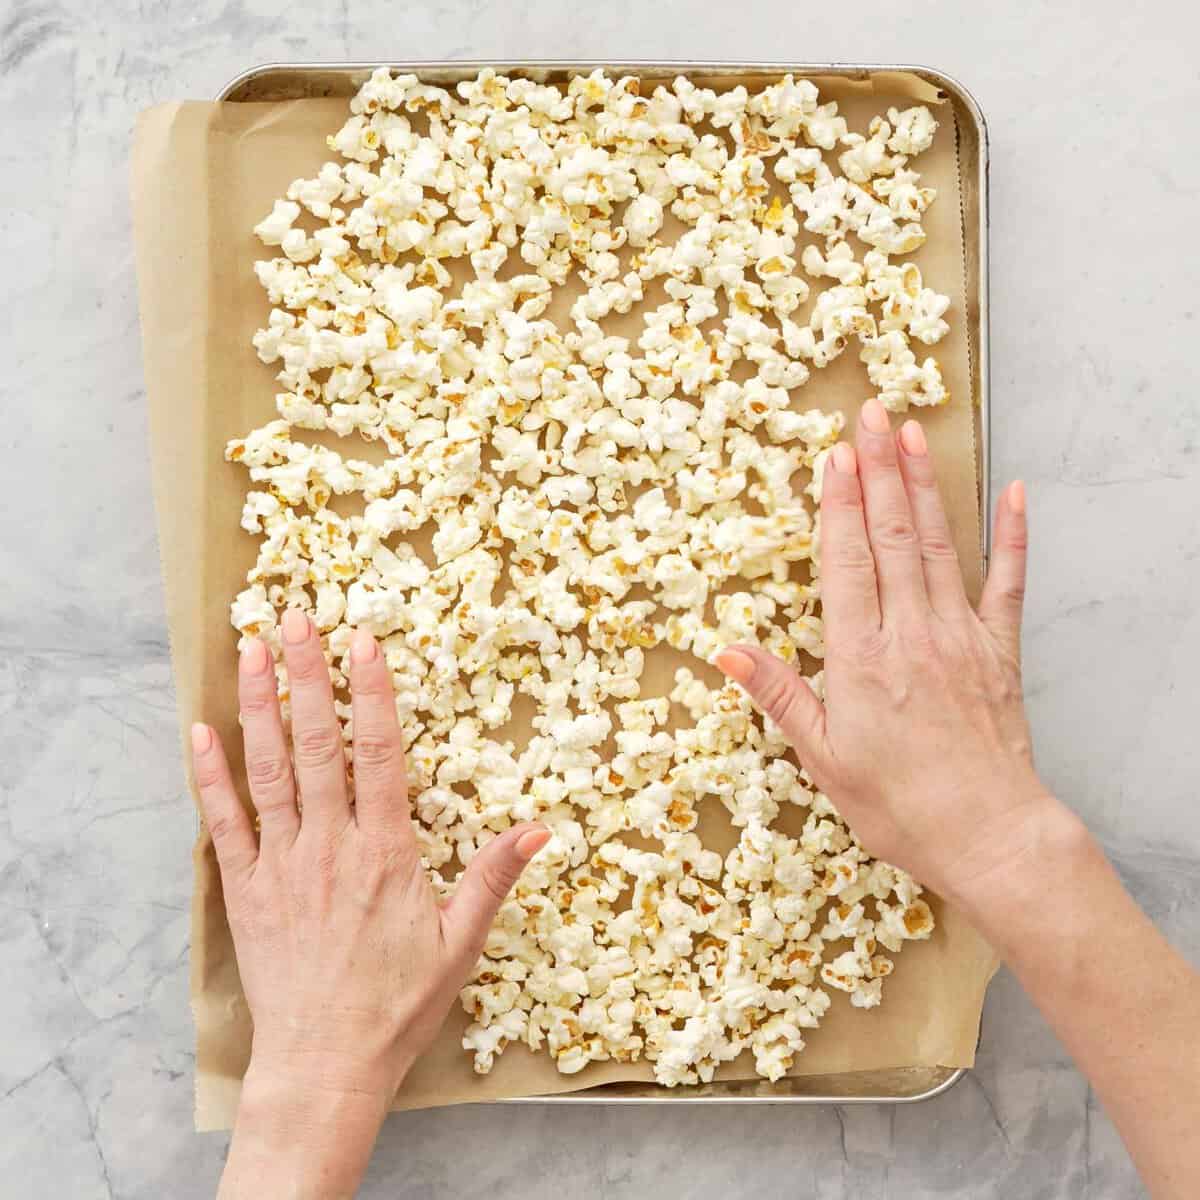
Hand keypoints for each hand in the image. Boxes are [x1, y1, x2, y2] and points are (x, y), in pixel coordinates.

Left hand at [191, 610, 546, 1197]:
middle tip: (297, 617)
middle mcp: (329, 846)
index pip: (380, 755)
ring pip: (269, 770)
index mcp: (385, 852)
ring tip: (253, 650)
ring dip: (260, 707)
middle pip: (318, 745)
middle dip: (307, 676)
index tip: (364, 641)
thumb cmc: (397, 1004)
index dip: (373, 694)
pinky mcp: (246, 890)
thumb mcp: (461, 942)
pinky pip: (223, 823)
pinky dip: (210, 777)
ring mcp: (282, 864)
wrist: (325, 1065)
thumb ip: (494, 878)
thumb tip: (540, 828)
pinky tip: (200, 732)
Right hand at [715, 399, 1054, 903]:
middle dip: (879, 470)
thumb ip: (777, 694)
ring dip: (924, 485)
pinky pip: (1007, 583)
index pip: (846, 561)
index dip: (839, 504)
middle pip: (890, 535)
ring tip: (914, 434)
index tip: (835, 455)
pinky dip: (1012, 536)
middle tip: (872, 414)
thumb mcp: (821, 757)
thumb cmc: (898, 804)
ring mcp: (960, 635)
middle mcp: (910, 632)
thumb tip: (726, 649)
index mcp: (860, 656)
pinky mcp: (998, 651)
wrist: (988, 835)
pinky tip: (1013, 493)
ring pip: (938, 544)